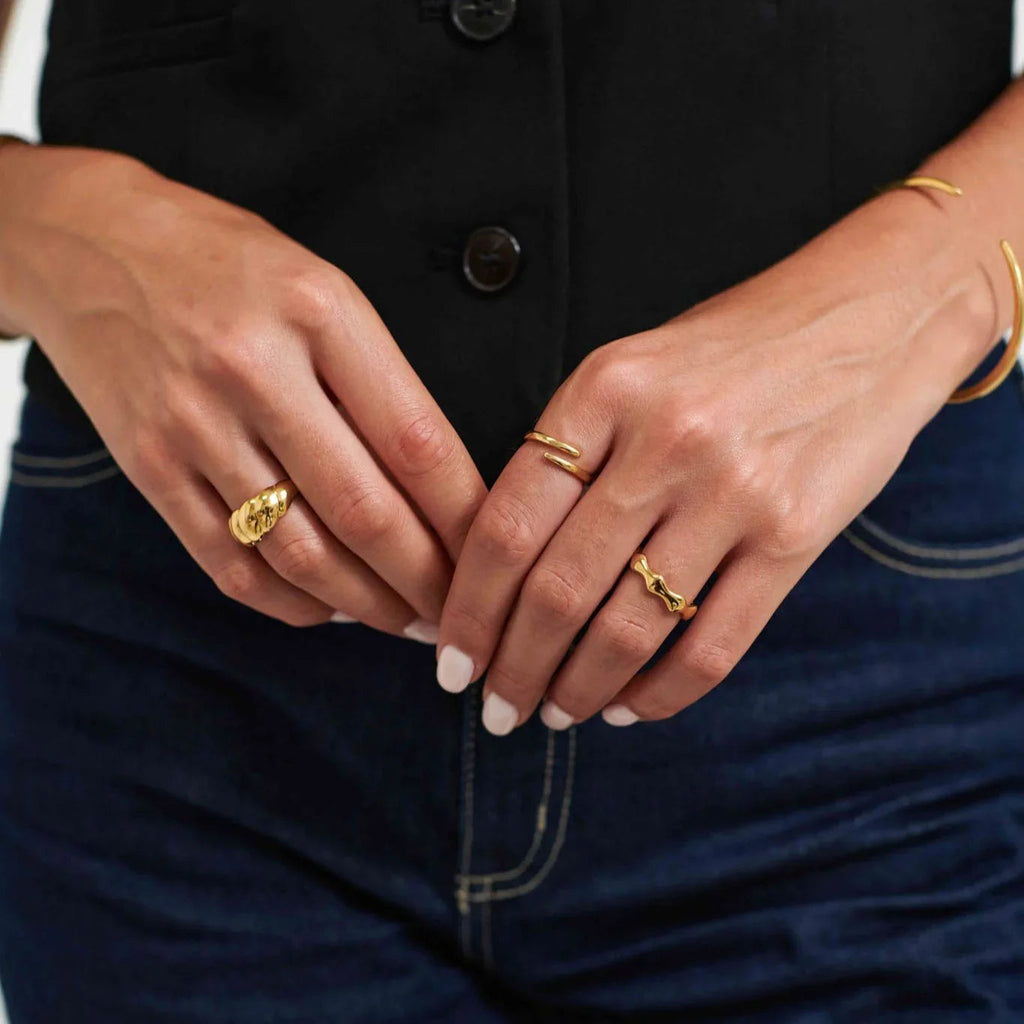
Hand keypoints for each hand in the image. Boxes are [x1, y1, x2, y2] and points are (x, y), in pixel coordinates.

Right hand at [0, 142, 485, 634]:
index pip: (417, 441)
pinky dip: (290, 603)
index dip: (465, 516)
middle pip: (364, 511)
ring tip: (406, 622)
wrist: (92, 245)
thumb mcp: (323, 291)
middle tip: (460, 613)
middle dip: (426, 581)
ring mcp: (194, 424)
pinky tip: (330, 608)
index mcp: (319, 314)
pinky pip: (230, 563)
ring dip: (366, 604)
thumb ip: (379, 382)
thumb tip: (439, 491)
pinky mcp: (148, 467)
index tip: (494, 554)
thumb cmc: (229, 265)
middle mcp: (255, 370)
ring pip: (300, 552)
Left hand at [434, 188, 998, 731]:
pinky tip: (630, 707)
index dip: (468, 609)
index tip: (451, 659)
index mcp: (603, 390)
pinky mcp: (795, 536)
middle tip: (496, 709)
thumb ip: (568, 453)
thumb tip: (504, 569)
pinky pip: (713, 646)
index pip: (506, 525)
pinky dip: (661, 695)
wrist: (868, 320)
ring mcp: (734, 490)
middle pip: (557, 590)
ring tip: (556, 714)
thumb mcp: (630, 369)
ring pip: (628, 630)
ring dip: (578, 690)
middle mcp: (664, 440)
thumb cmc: (730, 352)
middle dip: (513, 669)